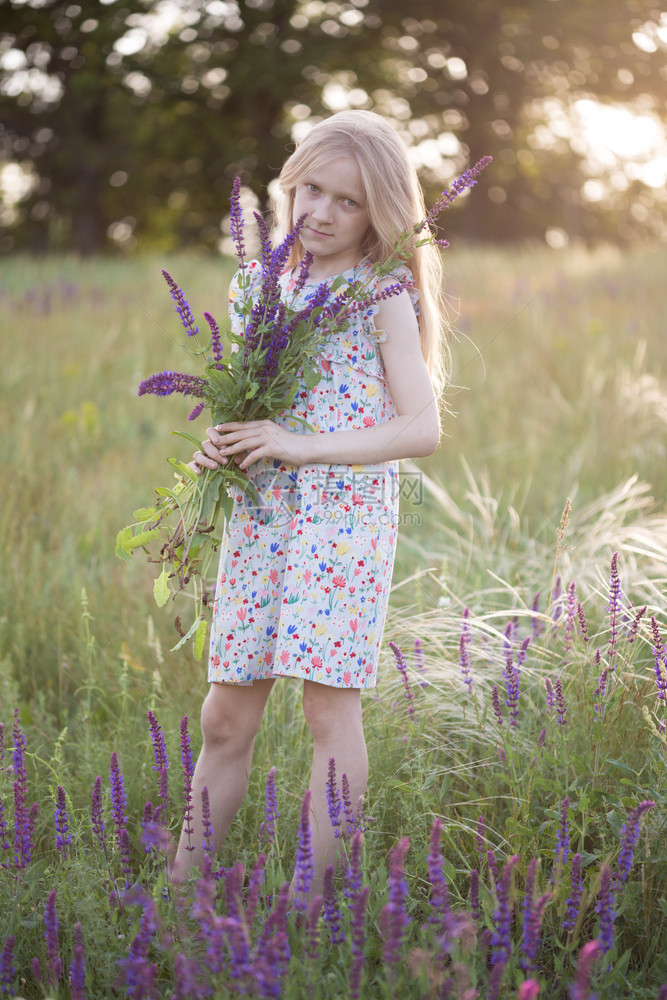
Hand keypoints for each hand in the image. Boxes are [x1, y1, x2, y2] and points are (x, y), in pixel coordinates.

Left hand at [191, 421, 305, 472]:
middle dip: (226, 437)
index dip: (229, 426)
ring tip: (222, 454)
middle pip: (241, 432)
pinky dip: (247, 460)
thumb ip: (260, 439)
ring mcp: (268, 437)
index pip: (243, 425)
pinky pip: (255, 454)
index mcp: (263, 424)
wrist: (306, 447)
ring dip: (232, 449)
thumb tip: (248, 446)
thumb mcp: (273, 437)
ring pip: (245, 442)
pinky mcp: (272, 448)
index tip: (217, 428)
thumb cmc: (289, 444)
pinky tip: (241, 466)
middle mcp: (264, 428)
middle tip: (214, 441)